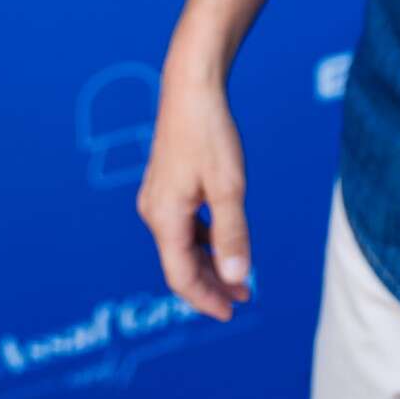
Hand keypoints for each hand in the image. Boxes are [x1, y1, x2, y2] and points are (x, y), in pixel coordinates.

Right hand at [136, 66, 252, 321]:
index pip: (181, 276)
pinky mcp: (166, 185)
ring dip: (211, 263)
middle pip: (180, 264)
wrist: (192, 86)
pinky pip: (183, 225)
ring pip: (182, 245)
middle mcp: (154, 212)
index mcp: (164, 218)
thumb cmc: (210, 133)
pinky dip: (204, 240)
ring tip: (242, 276)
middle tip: (245, 297)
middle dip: (212, 284)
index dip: (206, 299)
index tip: (233, 311)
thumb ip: (232, 233)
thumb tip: (237, 277)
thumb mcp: (229, 186)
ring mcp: (158, 198)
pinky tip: (226, 241)